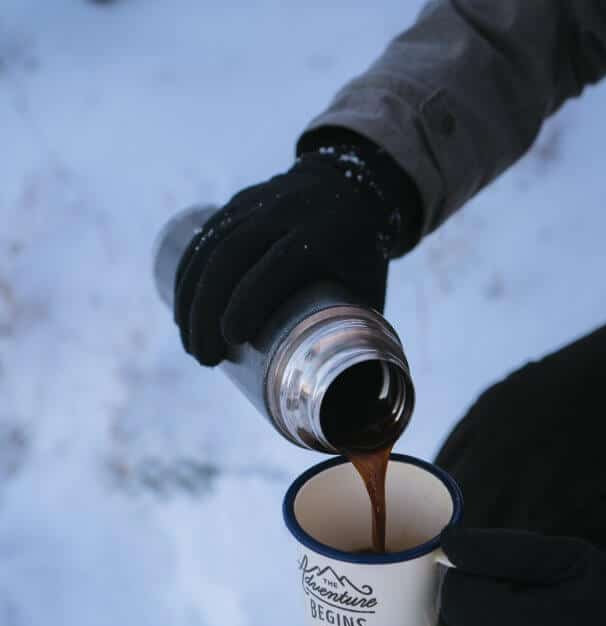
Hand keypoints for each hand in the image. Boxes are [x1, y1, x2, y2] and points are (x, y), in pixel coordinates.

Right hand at [174, 132, 419, 365]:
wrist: (353, 187)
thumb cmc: (363, 258)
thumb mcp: (370, 287)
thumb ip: (360, 336)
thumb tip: (355, 403)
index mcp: (323, 231)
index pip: (279, 262)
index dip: (250, 299)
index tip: (232, 340)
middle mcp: (285, 210)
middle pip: (232, 255)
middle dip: (209, 310)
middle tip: (206, 358)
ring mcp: (256, 203)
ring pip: (210, 247)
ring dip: (191, 300)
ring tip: (191, 346)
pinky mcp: (237, 205)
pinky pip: (202, 239)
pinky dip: (187, 277)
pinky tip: (180, 311)